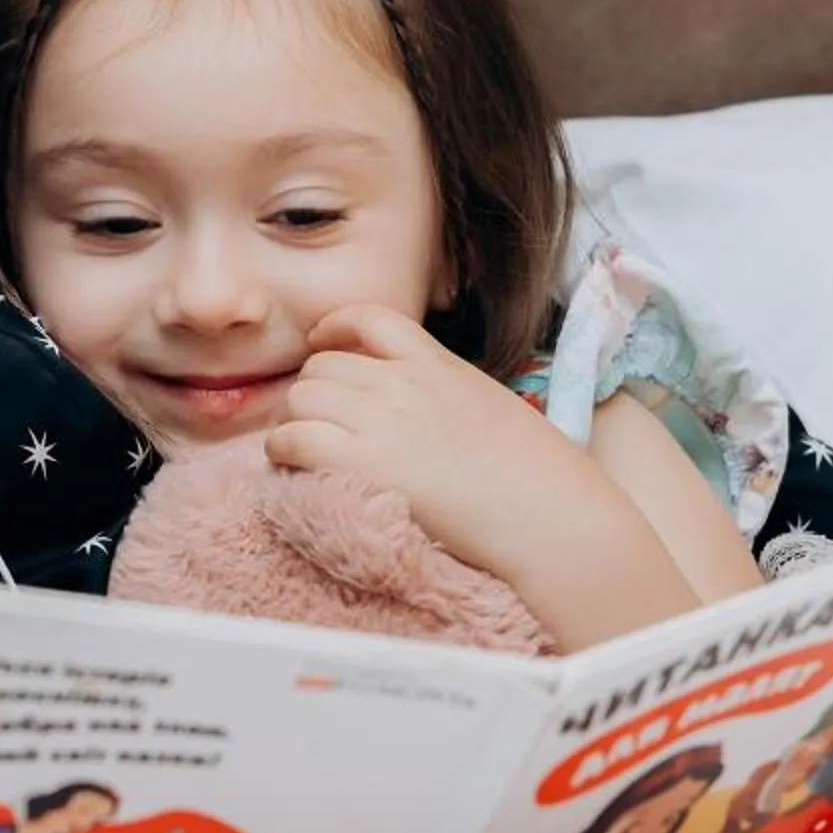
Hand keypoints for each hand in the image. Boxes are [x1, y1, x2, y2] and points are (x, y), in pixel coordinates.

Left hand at [265, 304, 570, 563]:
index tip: (321, 342)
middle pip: (322, 366)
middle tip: (318, 424)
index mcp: (438, 364)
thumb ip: (445, 392)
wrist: (549, 513)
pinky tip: (293, 469)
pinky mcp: (364, 465)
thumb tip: (415, 409)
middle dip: (312, 392)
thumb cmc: (535, 473)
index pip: (371, 319)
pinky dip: (283, 452)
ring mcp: (382, 421)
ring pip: (301, 399)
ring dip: (294, 422)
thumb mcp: (489, 404)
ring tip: (304, 451)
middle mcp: (403, 384)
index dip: (335, 328)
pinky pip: (293, 440)